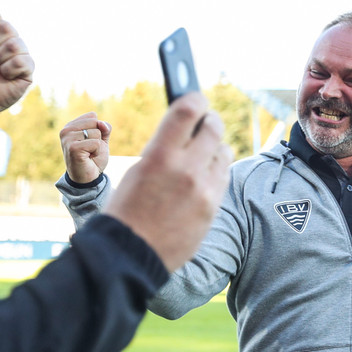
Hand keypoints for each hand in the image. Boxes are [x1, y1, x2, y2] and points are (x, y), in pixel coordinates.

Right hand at [60, 113, 111, 183]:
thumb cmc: (93, 159)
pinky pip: (96, 143)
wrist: (88, 178)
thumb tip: (102, 123)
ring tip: (89, 154)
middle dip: (98, 138)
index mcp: (71, 125)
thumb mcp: (102, 141)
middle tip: (90, 150)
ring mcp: (68, 138)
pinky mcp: (73, 148)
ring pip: (96, 133)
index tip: (90, 142)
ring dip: (97, 146)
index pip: (93, 116)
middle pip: (95, 123)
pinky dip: (96, 152)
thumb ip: (105, 128)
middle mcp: (66, 130)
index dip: (98, 130)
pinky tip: (88, 158)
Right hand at [104, 93, 232, 271]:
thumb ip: (164, 149)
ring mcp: (204, 191)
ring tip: (203, 153)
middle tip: (205, 121)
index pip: (189, 109)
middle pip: (214, 127)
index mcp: (160, 156)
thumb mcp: (138, 171)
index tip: (195, 96)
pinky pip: (223, 177)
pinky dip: (217, 171)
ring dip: (215, 147)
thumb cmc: (127, 212)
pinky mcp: (213, 208)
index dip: (194, 97)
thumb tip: (185, 130)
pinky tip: (205, 175)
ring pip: (224, 152)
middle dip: (209, 120)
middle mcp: (187, 170)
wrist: (132, 255)